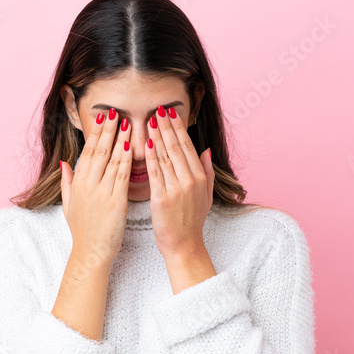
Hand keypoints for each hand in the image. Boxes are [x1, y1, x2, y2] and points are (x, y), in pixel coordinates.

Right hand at [60, 108, 132, 265]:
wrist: (90, 252)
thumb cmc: (82, 231)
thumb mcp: (68, 205)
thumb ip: (67, 182)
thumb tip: (63, 163)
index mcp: (78, 183)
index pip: (88, 152)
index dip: (96, 134)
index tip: (103, 118)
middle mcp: (87, 184)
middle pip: (99, 150)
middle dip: (107, 129)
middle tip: (115, 111)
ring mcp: (100, 192)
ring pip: (111, 159)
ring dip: (119, 138)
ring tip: (126, 122)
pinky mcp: (115, 201)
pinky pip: (122, 175)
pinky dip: (126, 159)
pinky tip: (131, 145)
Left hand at [143, 104, 214, 257]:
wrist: (184, 245)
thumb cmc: (192, 221)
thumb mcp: (206, 195)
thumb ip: (207, 171)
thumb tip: (206, 150)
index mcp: (199, 177)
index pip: (187, 146)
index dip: (178, 128)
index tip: (170, 112)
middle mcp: (190, 180)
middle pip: (176, 147)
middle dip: (167, 126)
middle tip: (159, 108)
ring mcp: (177, 188)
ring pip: (165, 156)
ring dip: (158, 136)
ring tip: (151, 119)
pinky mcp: (163, 198)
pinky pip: (155, 173)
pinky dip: (151, 157)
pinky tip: (146, 144)